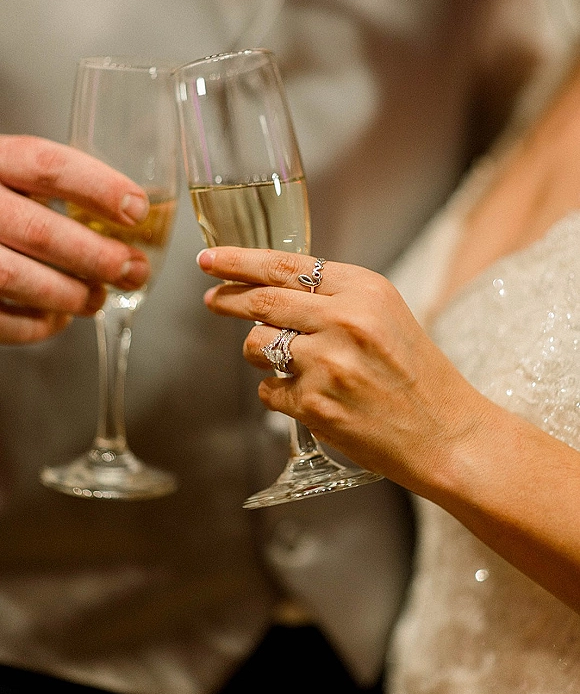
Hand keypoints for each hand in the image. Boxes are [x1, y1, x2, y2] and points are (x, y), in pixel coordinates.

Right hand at [0, 135, 150, 342]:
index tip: (137, 210)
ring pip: (15, 277)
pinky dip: (35, 326)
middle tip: (134, 269)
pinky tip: (58, 318)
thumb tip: (128, 215)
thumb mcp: (10, 173)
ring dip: (69, 294)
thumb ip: (50, 185)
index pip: (47, 164)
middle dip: (98, 257)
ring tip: (97, 297)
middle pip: (39, 230)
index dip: (100, 188)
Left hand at [197, 246, 485, 497]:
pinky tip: (309, 397)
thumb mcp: (385, 315)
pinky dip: (279, 392)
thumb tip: (271, 288)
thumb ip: (334, 297)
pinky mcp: (315, 404)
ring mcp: (328, 363)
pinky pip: (269, 390)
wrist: (445, 434)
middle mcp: (344, 320)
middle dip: (227, 298)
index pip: (285, 266)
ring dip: (259, 353)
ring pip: (257, 346)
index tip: (211, 259)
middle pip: (261, 301)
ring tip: (289, 362)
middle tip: (212, 298)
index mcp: (364, 289)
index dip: (239, 261)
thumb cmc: (417, 374)